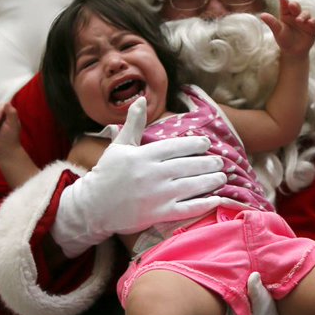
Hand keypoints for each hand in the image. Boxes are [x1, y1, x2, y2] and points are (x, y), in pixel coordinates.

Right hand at [51, 98, 228, 257]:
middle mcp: (153, 174)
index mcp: (143, 156)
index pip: (176, 147)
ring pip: (192, 186)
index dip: (195, 144)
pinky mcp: (159, 215)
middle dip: (208, 163)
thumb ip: (133, 124)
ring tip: (222, 177)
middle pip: (188, 166)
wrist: (93, 207)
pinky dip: (204, 204)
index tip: (207, 143)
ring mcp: (157, 196)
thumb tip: (141, 100)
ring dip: (211, 181)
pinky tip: (217, 199)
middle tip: (220, 161)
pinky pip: (187, 209)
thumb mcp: (119, 146)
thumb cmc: (107, 175)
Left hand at [259, 0, 314, 59]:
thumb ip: (271, 23)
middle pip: (296, 7)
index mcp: (285, 15)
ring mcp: (305, 20)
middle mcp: (295, 15)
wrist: (293, 52)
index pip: (285, 6)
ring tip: (299, 20)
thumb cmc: (284, 40)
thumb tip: (262, 15)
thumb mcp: (277, 32)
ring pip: (306, 13)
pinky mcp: (313, 27)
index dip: (284, 2)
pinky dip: (313, 21)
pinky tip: (310, 23)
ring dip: (303, 15)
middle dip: (295, 5)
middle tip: (292, 6)